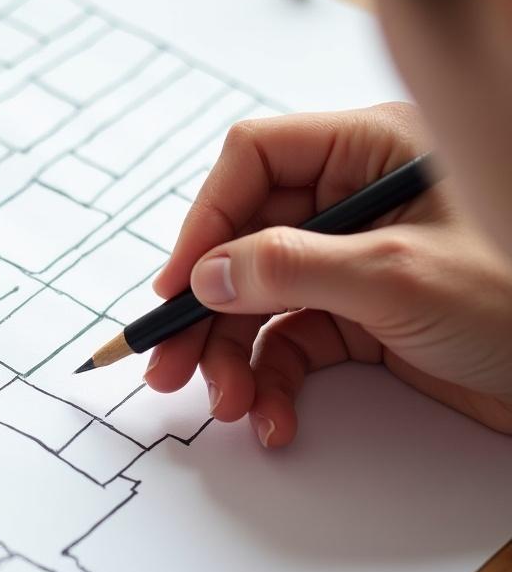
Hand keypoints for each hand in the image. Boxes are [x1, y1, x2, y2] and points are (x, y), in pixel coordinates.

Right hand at [146, 102, 511, 445]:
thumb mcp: (400, 276)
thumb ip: (294, 267)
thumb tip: (208, 273)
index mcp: (370, 153)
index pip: (256, 161)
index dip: (206, 221)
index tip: (176, 287)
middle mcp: (354, 203)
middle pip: (245, 242)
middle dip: (207, 312)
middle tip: (171, 366)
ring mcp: (353, 264)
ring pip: (260, 302)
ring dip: (235, 358)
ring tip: (230, 404)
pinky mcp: (360, 320)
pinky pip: (291, 345)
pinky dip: (274, 384)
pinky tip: (274, 418)